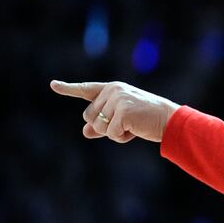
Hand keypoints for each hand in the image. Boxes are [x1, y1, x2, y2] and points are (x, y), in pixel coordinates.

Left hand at [50, 80, 178, 142]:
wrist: (170, 121)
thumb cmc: (148, 120)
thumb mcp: (123, 121)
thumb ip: (102, 124)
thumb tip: (85, 132)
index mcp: (113, 88)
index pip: (87, 89)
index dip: (68, 88)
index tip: (53, 85)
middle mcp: (113, 90)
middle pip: (89, 117)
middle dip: (104, 126)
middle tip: (126, 124)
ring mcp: (118, 100)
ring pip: (98, 126)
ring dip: (114, 133)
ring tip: (133, 126)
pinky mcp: (123, 112)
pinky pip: (110, 133)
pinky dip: (122, 137)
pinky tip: (135, 130)